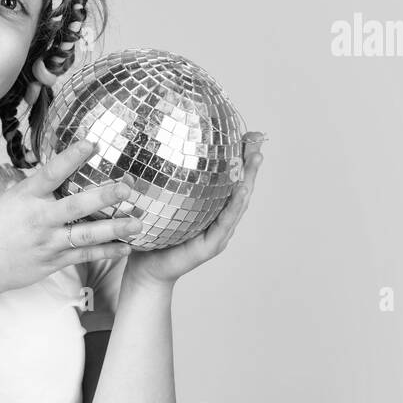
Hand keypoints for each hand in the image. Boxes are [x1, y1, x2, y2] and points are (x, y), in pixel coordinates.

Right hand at [0, 139, 141, 301]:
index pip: (50, 173)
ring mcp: (47, 242)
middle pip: (76, 205)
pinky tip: (126, 247)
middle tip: (127, 188)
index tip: (93, 143)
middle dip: (104, 196)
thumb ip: (32, 190)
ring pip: (86, 235)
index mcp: (24, 198)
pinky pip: (84, 256)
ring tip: (138, 223)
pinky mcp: (52, 262)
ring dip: (114, 228)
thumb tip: (51, 172)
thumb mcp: (6, 201)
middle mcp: (38, 219)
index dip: (72, 157)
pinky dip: (106, 252)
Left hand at [124, 131, 265, 287]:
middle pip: (239, 187)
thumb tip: (153, 147)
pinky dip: (234, 206)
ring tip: (254, 159)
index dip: (239, 158)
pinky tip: (241, 191)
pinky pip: (224, 223)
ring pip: (238, 203)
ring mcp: (218, 233)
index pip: (228, 179)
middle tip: (257, 140)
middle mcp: (218, 219)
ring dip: (248, 180)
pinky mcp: (211, 245)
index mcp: (209, 208)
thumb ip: (163, 181)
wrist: (145, 268)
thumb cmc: (151, 234)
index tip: (247, 134)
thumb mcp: (158, 202)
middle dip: (250, 164)